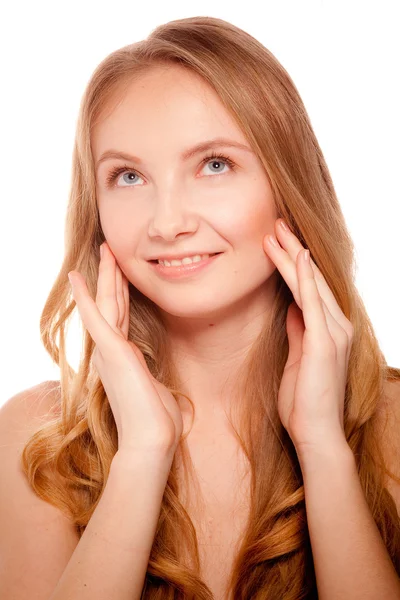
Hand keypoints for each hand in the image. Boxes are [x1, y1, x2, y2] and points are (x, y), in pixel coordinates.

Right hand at [68, 241, 183, 455]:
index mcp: (121, 357)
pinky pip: (96, 317)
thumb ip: (152, 380)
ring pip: (107, 303)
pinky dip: (85, 297)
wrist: (151, 440)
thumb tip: (162, 386)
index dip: (120, 292)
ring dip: (105, 275)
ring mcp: (108, 350)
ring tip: (105, 249)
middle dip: (113, 275)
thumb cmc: (157, 421)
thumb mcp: (156, 391)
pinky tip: (78, 277)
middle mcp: (110, 351)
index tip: (121, 273)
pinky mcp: (110, 351)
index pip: (121, 317)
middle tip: (111, 250)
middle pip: (112, 304)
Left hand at [263, 219, 353, 452]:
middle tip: (276, 224)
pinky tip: (297, 254)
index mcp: (328, 329)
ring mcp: (333, 332)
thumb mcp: (298, 357)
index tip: (277, 241)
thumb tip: (291, 307)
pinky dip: (305, 277)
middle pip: (311, 278)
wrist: (315, 433)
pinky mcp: (324, 342)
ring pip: (310, 284)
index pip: (309, 287)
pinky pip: (313, 302)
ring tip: (276, 231)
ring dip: (292, 256)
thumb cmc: (304, 400)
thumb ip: (298, 330)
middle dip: (292, 249)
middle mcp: (336, 325)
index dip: (293, 262)